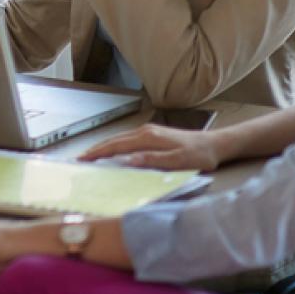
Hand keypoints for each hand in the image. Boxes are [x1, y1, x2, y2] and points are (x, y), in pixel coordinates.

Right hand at [79, 123, 221, 172]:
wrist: (215, 144)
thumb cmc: (199, 155)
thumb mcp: (178, 161)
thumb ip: (154, 160)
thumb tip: (129, 160)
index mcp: (148, 138)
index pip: (117, 145)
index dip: (99, 152)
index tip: (83, 159)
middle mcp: (145, 131)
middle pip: (114, 140)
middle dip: (96, 149)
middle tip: (79, 159)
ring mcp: (149, 131)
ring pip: (120, 139)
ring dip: (104, 147)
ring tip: (91, 156)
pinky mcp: (153, 135)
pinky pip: (128, 140)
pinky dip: (115, 145)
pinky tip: (113, 151)